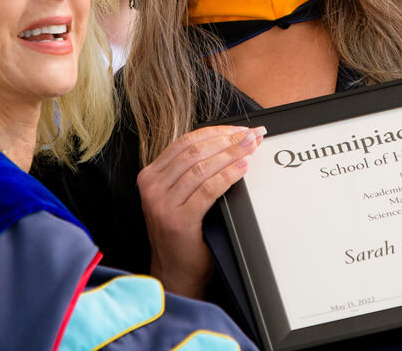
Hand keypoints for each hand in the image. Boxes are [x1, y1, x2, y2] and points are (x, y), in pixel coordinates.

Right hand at [137, 124, 265, 297]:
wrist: (174, 272)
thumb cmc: (181, 234)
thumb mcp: (177, 196)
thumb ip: (190, 171)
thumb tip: (226, 143)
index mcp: (150, 175)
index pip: (185, 142)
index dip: (216, 131)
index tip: (239, 129)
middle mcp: (152, 186)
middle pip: (195, 151)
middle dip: (227, 140)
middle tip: (251, 136)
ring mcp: (162, 203)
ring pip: (202, 167)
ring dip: (231, 154)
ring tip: (251, 148)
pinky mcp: (178, 220)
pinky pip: (208, 189)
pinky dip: (228, 176)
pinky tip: (243, 169)